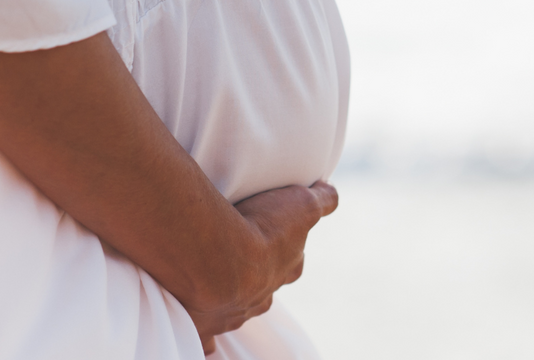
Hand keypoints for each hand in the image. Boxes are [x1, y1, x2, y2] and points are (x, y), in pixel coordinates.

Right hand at [181, 181, 338, 354]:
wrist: (217, 258)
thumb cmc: (259, 228)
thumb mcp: (301, 205)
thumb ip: (320, 200)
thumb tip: (330, 192)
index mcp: (286, 269)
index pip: (292, 262)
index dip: (283, 249)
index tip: (270, 234)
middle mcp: (264, 296)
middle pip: (265, 287)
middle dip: (255, 275)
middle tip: (237, 255)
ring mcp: (235, 314)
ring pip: (237, 310)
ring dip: (228, 296)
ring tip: (209, 276)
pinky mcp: (206, 327)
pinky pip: (208, 341)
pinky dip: (207, 338)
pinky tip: (203, 335)